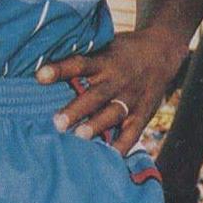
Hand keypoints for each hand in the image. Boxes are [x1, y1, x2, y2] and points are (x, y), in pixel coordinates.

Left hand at [37, 30, 183, 151]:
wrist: (162, 51)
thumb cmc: (122, 51)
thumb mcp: (104, 45)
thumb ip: (81, 58)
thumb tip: (41, 67)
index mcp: (105, 61)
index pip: (80, 63)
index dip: (60, 69)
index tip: (40, 76)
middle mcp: (117, 80)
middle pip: (96, 95)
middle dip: (76, 109)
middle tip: (57, 123)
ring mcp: (131, 98)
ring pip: (113, 113)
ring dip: (96, 126)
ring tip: (80, 137)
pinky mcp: (142, 113)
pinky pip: (132, 132)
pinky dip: (122, 146)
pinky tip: (109, 157)